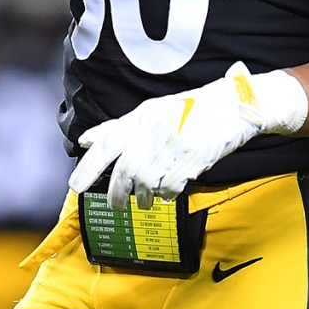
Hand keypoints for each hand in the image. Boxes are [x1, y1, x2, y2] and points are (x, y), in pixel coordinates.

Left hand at [69, 62, 307, 209]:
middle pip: (125, 169)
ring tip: (145, 199)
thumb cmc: (189, 109)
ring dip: (143, 196)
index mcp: (143, 116)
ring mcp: (174, 144)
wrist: (233, 105)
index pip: (107, 143)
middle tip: (115, 203)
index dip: (88, 166)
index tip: (75, 186)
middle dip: (116, 192)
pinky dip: (166, 194)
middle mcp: (155, 129)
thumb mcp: (152, 111)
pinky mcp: (193, 158)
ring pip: (146, 181)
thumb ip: (118, 127)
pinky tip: (169, 190)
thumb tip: (86, 139)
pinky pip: (171, 186)